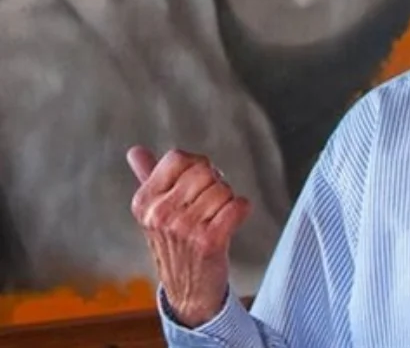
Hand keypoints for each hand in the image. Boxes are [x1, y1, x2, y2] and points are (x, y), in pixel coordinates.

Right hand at [128, 146, 251, 327]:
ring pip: (223, 188)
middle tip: (209, 204)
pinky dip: (242, 209)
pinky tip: (234, 219)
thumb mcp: (154, 212)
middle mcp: (160, 214)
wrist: (188, 292)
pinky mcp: (208, 241)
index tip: (197, 182)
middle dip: (214, 182)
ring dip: (227, 200)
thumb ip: (146, 177)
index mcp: (145, 202)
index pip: (177, 158)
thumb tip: (135, 151)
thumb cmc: (175, 244)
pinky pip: (237, 206)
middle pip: (204, 171)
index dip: (195, 164)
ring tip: (216, 218)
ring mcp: (184, 228)